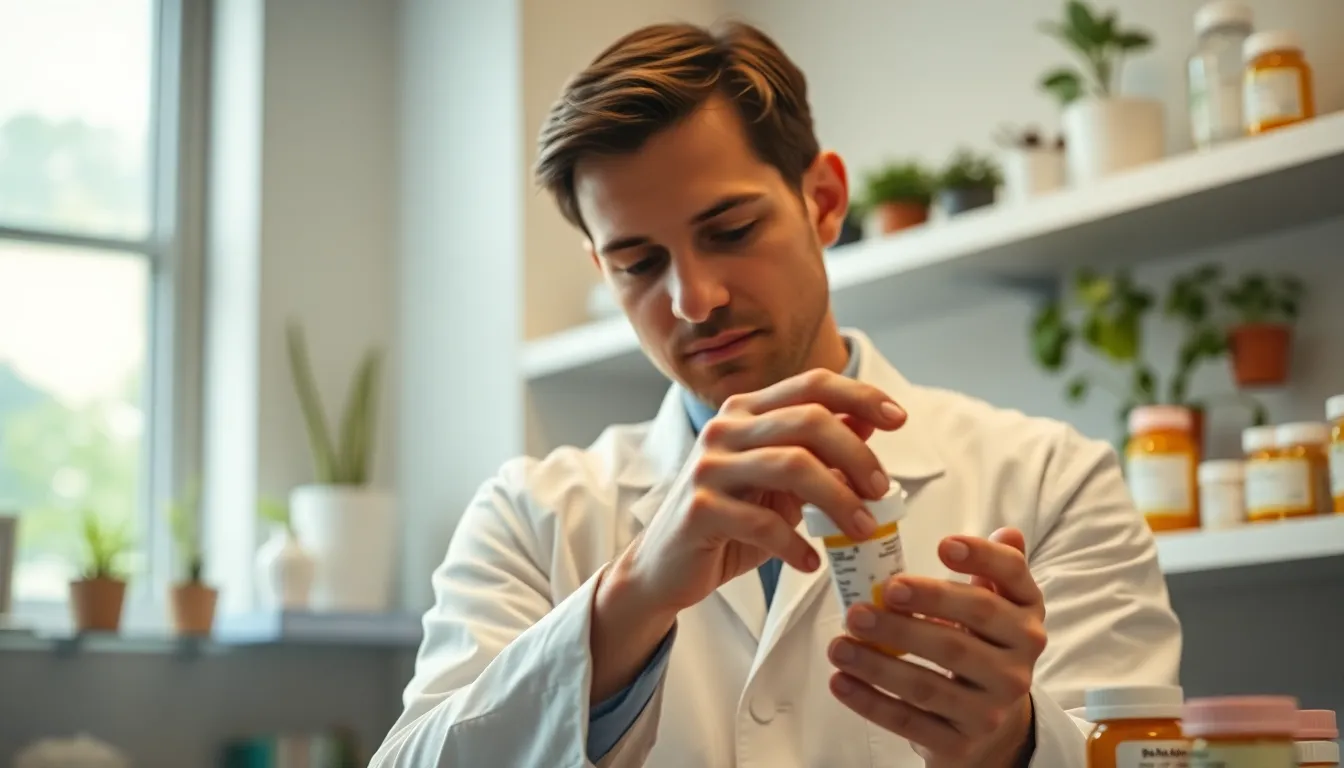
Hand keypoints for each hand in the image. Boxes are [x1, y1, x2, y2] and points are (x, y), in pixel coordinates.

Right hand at [589, 369, 905, 699]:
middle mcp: (724, 429)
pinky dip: (797, 545)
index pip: (812, 385)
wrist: (665, 566)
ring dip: (838, 499)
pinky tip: (809, 561)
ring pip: (791, 465)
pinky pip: (763, 522)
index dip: (861, 395)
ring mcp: (708, 467)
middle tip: (882, 491)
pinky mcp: (698, 509)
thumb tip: (869, 422)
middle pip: (808, 420)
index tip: (899, 419)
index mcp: (745, 412)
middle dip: (857, 455)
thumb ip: (816, 450)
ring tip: (861, 529)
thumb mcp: (779, 482)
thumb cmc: (728, 520)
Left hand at [826, 528, 1045, 766]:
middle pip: (959, 637)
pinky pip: (911, 721)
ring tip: (838, 645)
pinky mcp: (962, 744)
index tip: (941, 546)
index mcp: (1025, 618)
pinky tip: (841, 682)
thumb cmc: (982, 649)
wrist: (994, 727)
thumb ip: (995, 570)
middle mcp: (1018, 664)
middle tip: (858, 608)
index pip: (1012, 580)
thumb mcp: (996, 608)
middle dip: (906, 621)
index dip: (981, 560)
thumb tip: (1007, 532)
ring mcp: (992, 708)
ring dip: (877, 664)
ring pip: (928, 684)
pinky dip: (871, 702)